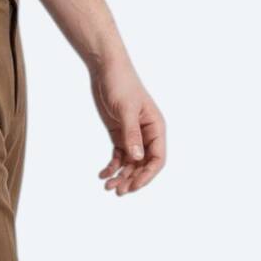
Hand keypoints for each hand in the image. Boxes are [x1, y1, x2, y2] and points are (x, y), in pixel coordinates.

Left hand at [91, 56, 166, 194]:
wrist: (106, 69)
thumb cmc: (121, 84)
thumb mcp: (126, 109)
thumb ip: (131, 134)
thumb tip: (137, 159)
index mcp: (156, 128)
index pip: (158, 158)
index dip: (147, 175)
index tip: (133, 185)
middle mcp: (147, 134)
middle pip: (143, 165)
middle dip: (132, 179)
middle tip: (117, 191)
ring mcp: (133, 135)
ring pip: (130, 163)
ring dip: (120, 176)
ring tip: (107, 187)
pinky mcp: (119, 134)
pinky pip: (118, 156)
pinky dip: (111, 166)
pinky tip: (102, 174)